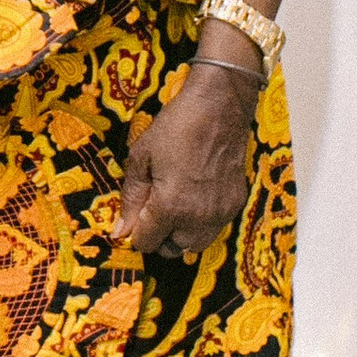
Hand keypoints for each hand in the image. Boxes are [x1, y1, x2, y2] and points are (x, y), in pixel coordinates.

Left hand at [118, 62, 259, 261]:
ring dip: (180, 233)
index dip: (135, 233)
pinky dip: (201, 222)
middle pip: (171, 250)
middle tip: (153, 209)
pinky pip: (214, 228)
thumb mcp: (141, 158)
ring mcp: (220, 212)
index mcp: (171, 206)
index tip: (133, 217)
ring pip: (195, 244)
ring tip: (173, 204)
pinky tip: (194, 196)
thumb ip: (130, 198)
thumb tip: (120, 232)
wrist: (219, 107)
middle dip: (158, 235)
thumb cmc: (176, 127)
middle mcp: (198, 217)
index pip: (147, 243)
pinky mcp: (235, 203)